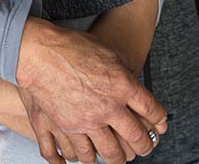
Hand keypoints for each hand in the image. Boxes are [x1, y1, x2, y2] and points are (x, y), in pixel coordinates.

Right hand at [15, 19, 166, 163]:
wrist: (39, 52)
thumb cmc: (72, 46)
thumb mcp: (108, 52)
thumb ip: (124, 70)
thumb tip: (132, 79)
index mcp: (123, 86)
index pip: (152, 110)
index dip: (160, 120)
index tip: (159, 125)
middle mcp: (108, 108)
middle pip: (135, 138)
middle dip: (143, 146)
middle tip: (144, 148)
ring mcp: (86, 121)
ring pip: (108, 153)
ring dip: (115, 159)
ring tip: (117, 158)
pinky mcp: (64, 128)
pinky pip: (77, 154)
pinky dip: (82, 160)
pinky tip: (84, 159)